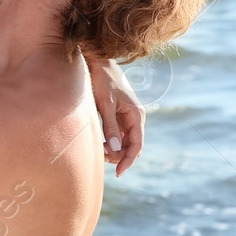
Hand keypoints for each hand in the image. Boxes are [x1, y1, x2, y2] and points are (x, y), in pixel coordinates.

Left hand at [87, 56, 144, 175]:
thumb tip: (114, 149)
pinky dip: (111, 141)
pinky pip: (119, 134)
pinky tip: (100, 142)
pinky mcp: (119, 115)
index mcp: (136, 115)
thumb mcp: (105, 105)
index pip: (137, 145)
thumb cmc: (102, 81)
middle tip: (101, 156)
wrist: (98, 63)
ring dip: (114, 149)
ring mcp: (128, 116)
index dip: (128, 161)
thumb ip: (110, 127)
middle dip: (119, 155)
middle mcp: (135, 117)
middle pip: (132, 146)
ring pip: (125, 142)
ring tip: (98, 148)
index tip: (118, 173)